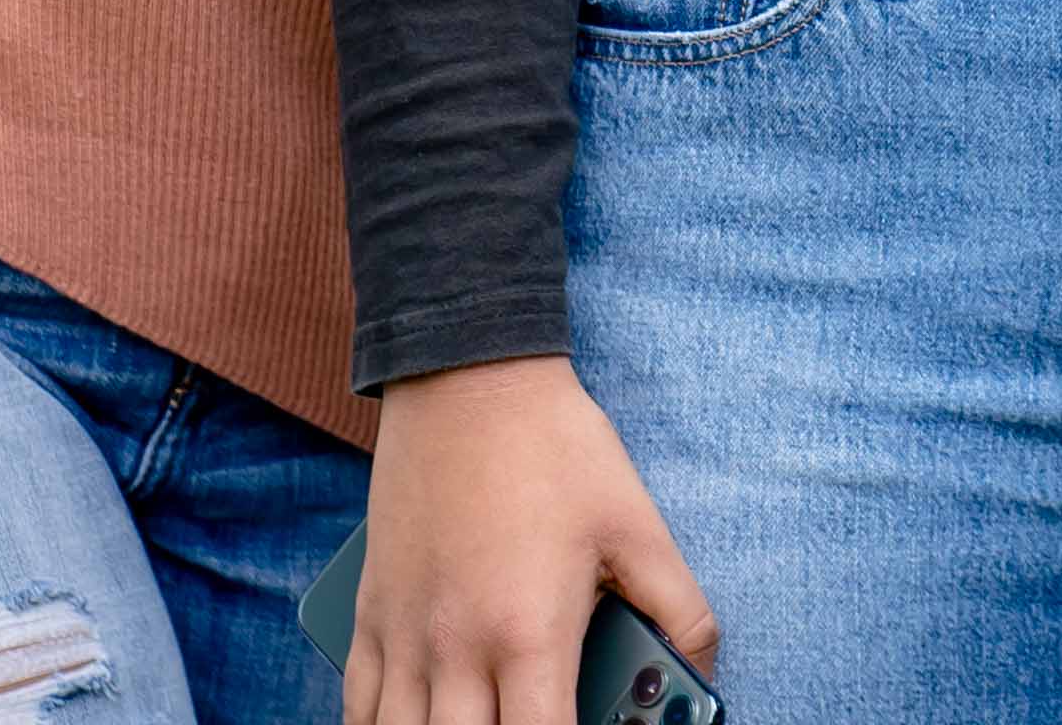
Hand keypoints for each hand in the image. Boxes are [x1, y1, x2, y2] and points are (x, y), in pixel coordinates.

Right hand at [348, 358, 718, 724]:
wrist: (468, 372)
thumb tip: (704, 669)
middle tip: (533, 722)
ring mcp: (405, 631)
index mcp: (528, 634)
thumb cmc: (557, 447)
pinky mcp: (372, 608)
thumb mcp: (638, 524)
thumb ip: (680, 608)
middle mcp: (456, 646)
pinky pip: (357, 701)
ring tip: (481, 723)